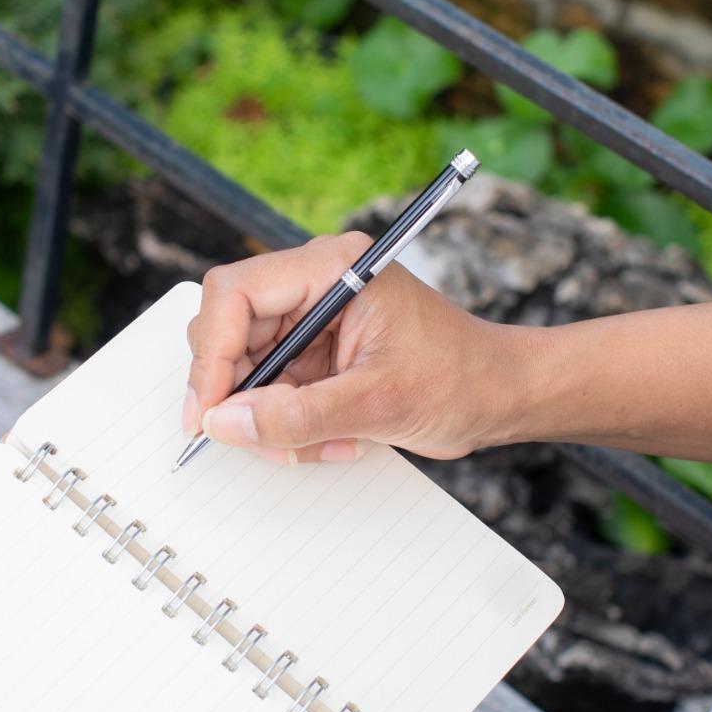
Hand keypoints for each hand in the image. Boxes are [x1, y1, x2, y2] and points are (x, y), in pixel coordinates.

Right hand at [181, 230, 510, 462]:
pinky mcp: (318, 351)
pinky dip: (290, 425)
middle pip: (231, 329)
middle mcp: (317, 283)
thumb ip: (297, 415)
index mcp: (334, 267)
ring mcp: (314, 318)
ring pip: (247, 366)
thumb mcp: (378, 402)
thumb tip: (226, 423)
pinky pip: (273, 389)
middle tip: (258, 439)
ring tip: (321, 444)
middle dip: (240, 393)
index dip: (213, 353)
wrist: (501, 395)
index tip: (210, 410)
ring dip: (271, 417)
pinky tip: (335, 440)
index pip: (237, 293)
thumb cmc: (463, 378)